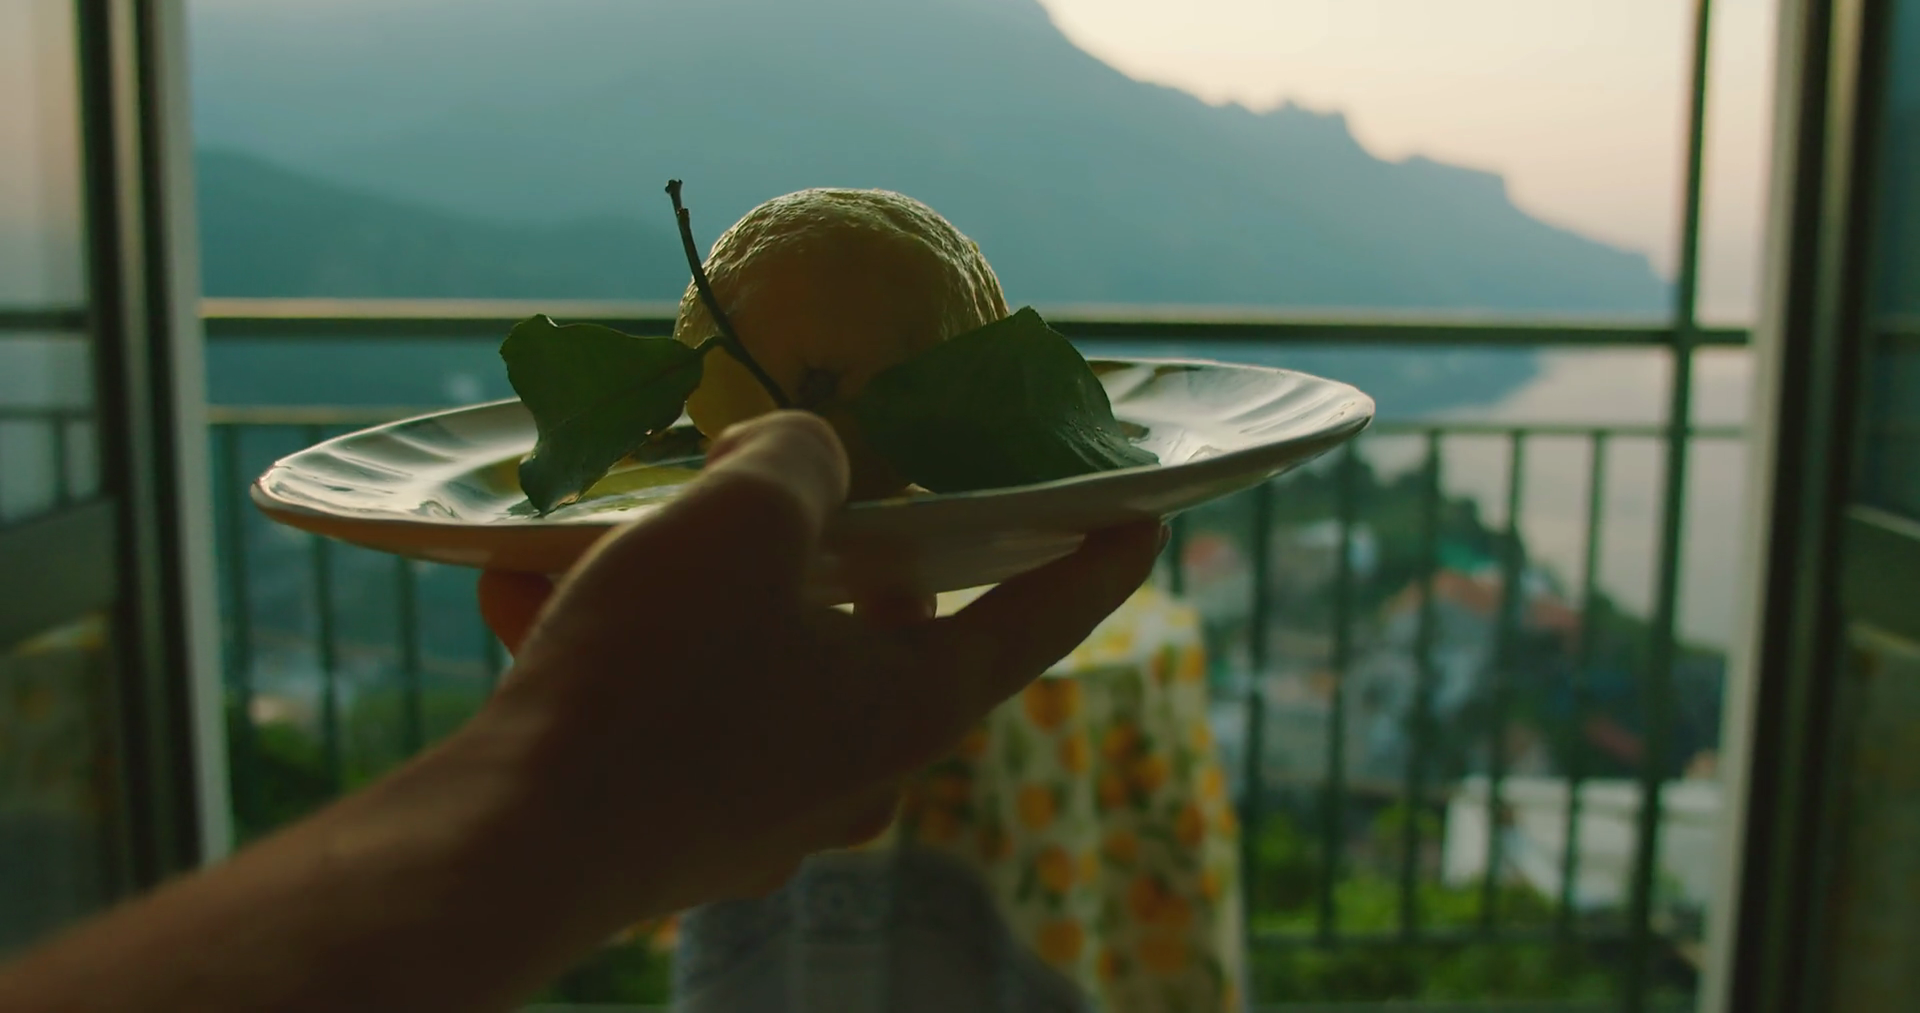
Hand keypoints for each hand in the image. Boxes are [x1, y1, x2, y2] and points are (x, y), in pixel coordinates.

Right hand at [476, 411, 1163, 918]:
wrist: (507, 847)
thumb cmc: (659, 677)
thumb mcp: (744, 520)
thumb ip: (802, 460)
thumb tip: (803, 454)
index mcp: (910, 707)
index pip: (1040, 619)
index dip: (1099, 558)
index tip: (1148, 519)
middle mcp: (851, 772)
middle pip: (893, 643)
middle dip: (865, 560)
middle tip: (852, 498)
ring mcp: (761, 812)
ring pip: (759, 666)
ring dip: (699, 587)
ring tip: (624, 521)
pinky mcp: (673, 828)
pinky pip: (666, 710)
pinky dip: (619, 642)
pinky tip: (522, 587)